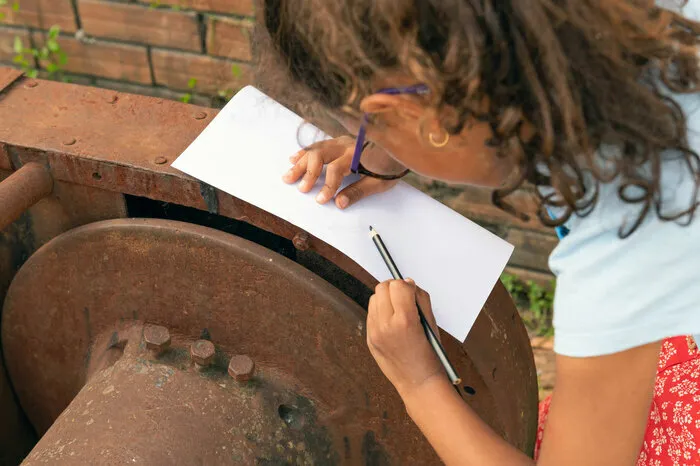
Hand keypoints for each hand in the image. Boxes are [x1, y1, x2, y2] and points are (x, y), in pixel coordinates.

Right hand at [282, 135, 402, 208]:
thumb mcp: (379, 183)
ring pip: (316, 149)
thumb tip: (339, 202)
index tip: (320, 199)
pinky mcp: (340, 141)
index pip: (335, 170)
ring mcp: (342, 141)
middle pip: (320, 155)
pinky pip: (319, 144)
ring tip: (289, 175)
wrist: (400, 146)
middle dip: (308, 172)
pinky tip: (295, 158)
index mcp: (357, 155)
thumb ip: (358, 191)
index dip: (327, 185)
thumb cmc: (391, 166)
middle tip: (301, 188)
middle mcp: (346, 145)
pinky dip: (305, 151)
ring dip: (301, 162)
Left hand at [367, 279, 445, 399]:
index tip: (412, 292)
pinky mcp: (369, 339)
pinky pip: (371, 314)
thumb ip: (420, 299)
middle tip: (404, 297)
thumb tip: (409, 284)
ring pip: (374, 299)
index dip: (407, 286)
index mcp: (405, 321)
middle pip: (382, 288)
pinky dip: (380, 312)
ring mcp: (375, 333)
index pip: (398, 286)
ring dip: (385, 299)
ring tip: (397, 310)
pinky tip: (391, 321)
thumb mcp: (431, 323)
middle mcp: (386, 326)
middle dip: (394, 289)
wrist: (419, 383)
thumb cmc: (430, 355)